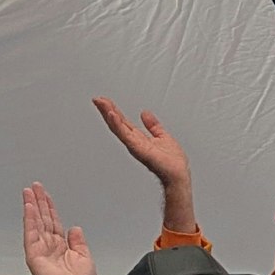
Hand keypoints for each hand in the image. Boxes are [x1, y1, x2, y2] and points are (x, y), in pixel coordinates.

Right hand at [22, 183, 95, 274]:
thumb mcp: (84, 257)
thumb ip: (78, 241)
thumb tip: (75, 228)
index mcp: (61, 247)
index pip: (53, 222)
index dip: (50, 208)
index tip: (45, 195)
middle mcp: (49, 246)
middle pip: (43, 218)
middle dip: (39, 202)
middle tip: (35, 186)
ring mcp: (40, 248)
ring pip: (35, 222)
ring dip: (31, 206)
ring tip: (28, 191)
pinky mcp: (34, 253)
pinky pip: (31, 232)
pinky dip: (29, 218)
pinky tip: (28, 206)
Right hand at [94, 97, 197, 232]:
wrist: (178, 175)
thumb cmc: (173, 163)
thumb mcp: (163, 136)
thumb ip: (153, 125)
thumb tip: (145, 114)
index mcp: (139, 139)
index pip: (123, 122)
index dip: (114, 111)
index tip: (105, 101)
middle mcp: (134, 142)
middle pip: (117, 123)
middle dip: (106, 111)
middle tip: (96, 99)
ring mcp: (135, 146)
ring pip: (118, 128)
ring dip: (108, 115)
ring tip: (101, 103)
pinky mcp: (138, 149)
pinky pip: (125, 135)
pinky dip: (118, 124)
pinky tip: (112, 115)